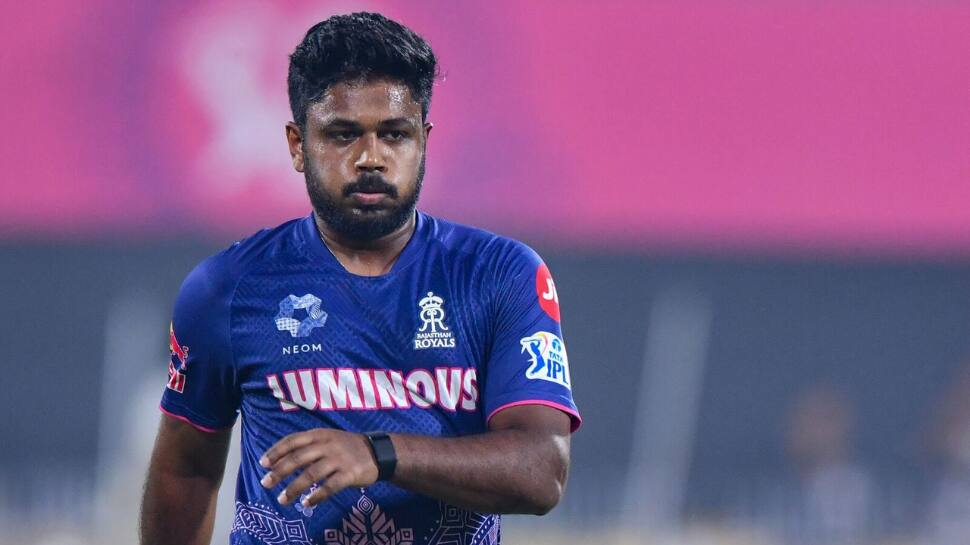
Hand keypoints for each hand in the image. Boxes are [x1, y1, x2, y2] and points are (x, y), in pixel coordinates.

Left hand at [259, 429, 378, 506]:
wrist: (378, 453)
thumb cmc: (347, 447)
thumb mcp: (328, 438)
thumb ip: (308, 446)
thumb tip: (279, 460)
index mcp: (320, 435)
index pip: (293, 440)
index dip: (276, 452)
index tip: (263, 464)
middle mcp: (327, 445)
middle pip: (298, 458)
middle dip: (279, 472)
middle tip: (265, 484)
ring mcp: (339, 459)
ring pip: (311, 474)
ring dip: (294, 488)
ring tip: (282, 499)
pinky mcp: (350, 474)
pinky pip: (330, 486)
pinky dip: (316, 496)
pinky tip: (307, 503)